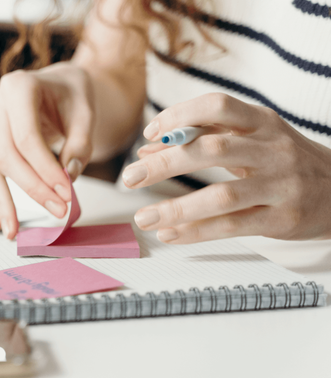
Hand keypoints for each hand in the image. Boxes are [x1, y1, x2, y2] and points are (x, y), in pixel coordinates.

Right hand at [0, 63, 94, 238]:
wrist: (56, 86)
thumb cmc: (70, 93)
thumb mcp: (85, 110)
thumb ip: (80, 142)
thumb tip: (69, 175)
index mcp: (17, 86)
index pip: (26, 137)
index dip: (45, 170)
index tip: (66, 193)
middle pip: (5, 155)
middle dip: (31, 189)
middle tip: (57, 210)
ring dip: (2, 203)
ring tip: (13, 231)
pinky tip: (0, 219)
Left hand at [122, 93, 330, 242]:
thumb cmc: (285, 161)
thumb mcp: (251, 139)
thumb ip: (202, 138)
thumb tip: (147, 151)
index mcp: (262, 123)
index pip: (217, 106)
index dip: (179, 116)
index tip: (150, 133)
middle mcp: (272, 150)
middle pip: (212, 150)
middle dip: (164, 164)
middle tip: (129, 178)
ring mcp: (280, 185)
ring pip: (221, 195)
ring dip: (176, 208)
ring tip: (143, 217)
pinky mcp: (283, 219)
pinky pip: (233, 226)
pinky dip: (197, 232)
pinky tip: (171, 233)